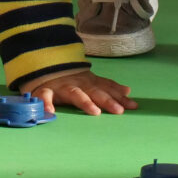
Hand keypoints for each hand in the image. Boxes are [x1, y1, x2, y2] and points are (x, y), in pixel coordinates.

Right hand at [20, 68, 137, 116]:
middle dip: (108, 101)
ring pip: (75, 93)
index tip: (133, 105)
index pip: (107, 89)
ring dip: (85, 102)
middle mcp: (78, 84)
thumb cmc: (71, 80)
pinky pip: (45, 97)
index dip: (119, 97)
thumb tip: (128, 91)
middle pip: (95, 92)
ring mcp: (62, 87)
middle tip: (119, 110)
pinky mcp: (45, 90)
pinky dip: (46, 103)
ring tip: (95, 112)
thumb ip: (108, 87)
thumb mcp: (91, 81)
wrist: (44, 66)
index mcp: (89, 82)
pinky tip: (50, 112)